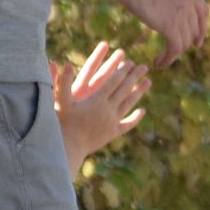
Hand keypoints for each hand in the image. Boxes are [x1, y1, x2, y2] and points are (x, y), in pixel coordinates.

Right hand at [51, 42, 150, 168]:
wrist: (68, 148)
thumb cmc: (62, 124)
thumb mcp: (60, 101)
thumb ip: (62, 83)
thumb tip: (64, 64)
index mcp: (96, 101)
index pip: (113, 81)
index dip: (122, 70)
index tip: (130, 61)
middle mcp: (107, 110)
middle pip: (124, 90)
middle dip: (134, 77)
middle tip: (143, 66)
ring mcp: (112, 122)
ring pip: (128, 104)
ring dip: (139, 92)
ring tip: (148, 81)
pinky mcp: (112, 134)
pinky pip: (127, 123)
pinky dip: (135, 117)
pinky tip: (142, 111)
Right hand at [116, 0, 208, 62]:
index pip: (202, 11)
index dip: (200, 28)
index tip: (197, 41)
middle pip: (195, 29)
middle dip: (187, 43)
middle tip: (176, 52)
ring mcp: (181, 11)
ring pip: (184, 41)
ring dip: (173, 54)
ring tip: (161, 60)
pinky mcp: (169, 24)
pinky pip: (174, 48)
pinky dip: (167, 59)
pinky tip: (158, 63)